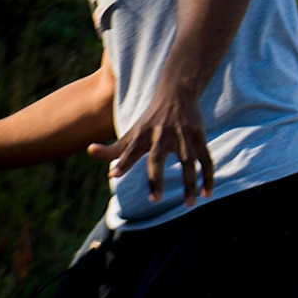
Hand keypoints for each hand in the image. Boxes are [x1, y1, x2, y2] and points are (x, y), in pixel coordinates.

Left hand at [88, 87, 212, 206]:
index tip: (114, 175)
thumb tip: (89, 151)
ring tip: (190, 204)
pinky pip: (206, 161)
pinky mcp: (200, 138)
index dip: (122, 162)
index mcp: (143, 133)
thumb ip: (114, 148)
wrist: (178, 93)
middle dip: (156, 178)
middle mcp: (162, 134)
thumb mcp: (133, 133)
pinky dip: (208, 177)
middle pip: (158, 158)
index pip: (130, 149)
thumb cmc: (152, 119)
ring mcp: (183, 136)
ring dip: (190, 183)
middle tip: (155, 200)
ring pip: (188, 163)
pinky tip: (206, 194)